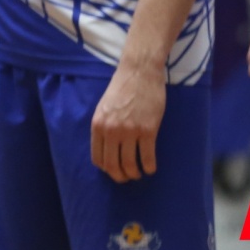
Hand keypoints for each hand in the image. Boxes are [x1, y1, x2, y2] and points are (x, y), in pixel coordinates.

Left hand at [90, 62, 165, 182]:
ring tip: (139, 173)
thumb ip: (103, 127)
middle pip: (113, 165)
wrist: (139, 72)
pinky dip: (149, 167)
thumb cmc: (122, 88)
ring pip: (130, 165)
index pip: (98, 158)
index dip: (106, 169)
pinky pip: (148, 157)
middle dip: (120, 176)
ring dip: (135, 174)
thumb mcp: (104, 107)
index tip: (114, 170)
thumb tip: (106, 149)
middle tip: (127, 177)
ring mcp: (129, 131)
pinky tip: (151, 168)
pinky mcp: (148, 130)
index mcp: (98, 125)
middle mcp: (111, 131)